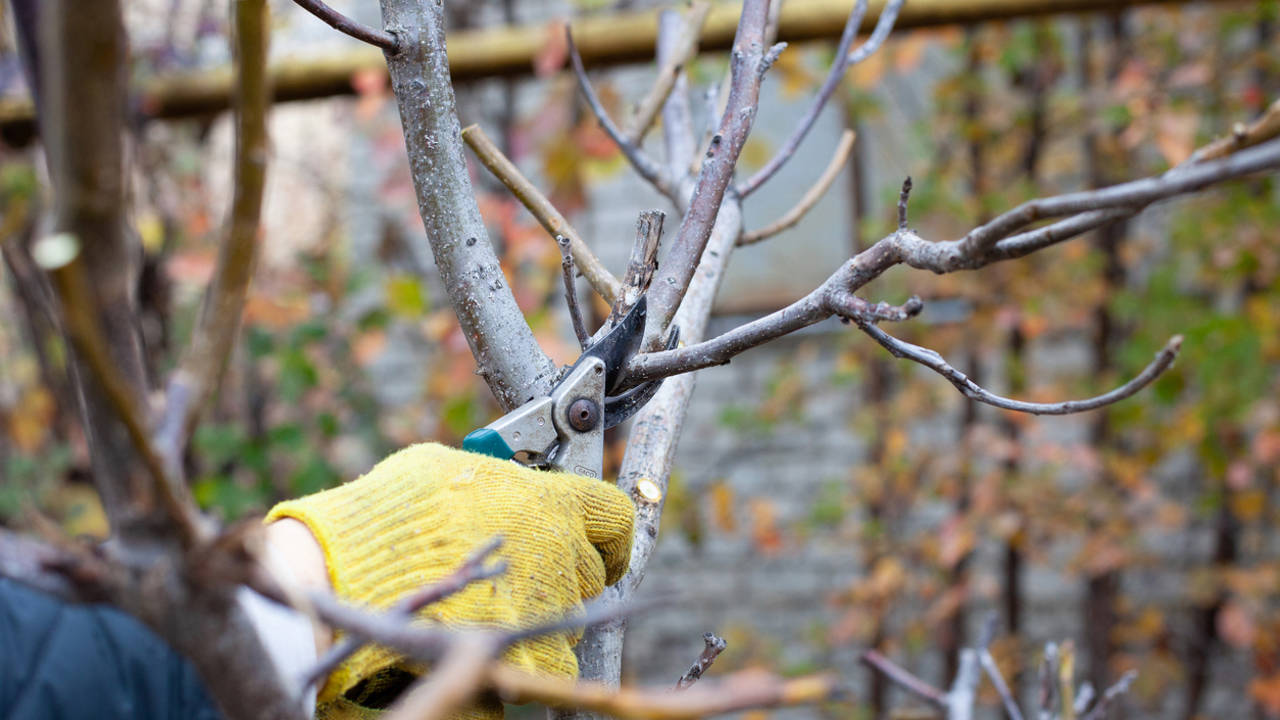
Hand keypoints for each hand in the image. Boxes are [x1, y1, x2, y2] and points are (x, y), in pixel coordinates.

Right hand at [266, 443, 634, 710]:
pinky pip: (542, 661)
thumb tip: (508, 482)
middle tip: (523, 577)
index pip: (614, 516)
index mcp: (549, 502)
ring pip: (566, 619)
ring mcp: (544, 606)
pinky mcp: (522, 653)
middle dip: (563, 576)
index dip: (609, 535)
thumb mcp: (449, 469)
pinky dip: (519, 656)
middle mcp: (558, 553)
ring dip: (540, 616)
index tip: (602, 546)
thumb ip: (497, 481)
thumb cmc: (390, 515)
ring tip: (489, 608)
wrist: (348, 573)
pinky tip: (481, 639)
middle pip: (590, 573)